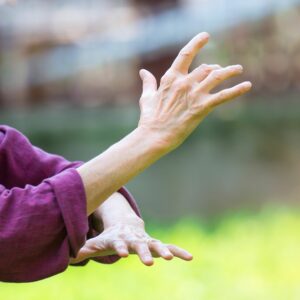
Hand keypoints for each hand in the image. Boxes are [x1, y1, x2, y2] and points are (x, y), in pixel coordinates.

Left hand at [69, 216, 192, 265]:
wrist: (126, 225)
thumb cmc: (110, 236)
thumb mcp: (98, 242)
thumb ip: (86, 248)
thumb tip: (69, 257)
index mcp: (120, 239)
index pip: (119, 244)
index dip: (121, 249)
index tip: (123, 255)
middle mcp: (135, 239)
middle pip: (140, 246)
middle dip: (144, 253)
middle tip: (148, 262)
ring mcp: (146, 241)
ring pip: (157, 245)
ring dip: (164, 251)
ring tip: (171, 258)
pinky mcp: (155, 244)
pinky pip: (169, 247)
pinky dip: (179, 251)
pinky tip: (190, 257)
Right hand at [138, 32, 251, 151]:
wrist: (154, 135)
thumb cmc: (150, 118)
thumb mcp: (147, 97)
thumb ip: (148, 83)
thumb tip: (142, 71)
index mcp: (171, 78)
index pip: (185, 54)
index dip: (197, 43)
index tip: (206, 36)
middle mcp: (184, 82)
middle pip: (206, 68)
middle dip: (216, 67)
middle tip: (222, 70)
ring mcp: (194, 94)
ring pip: (217, 77)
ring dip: (230, 71)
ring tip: (238, 69)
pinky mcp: (202, 107)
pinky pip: (223, 96)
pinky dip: (236, 90)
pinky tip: (247, 85)